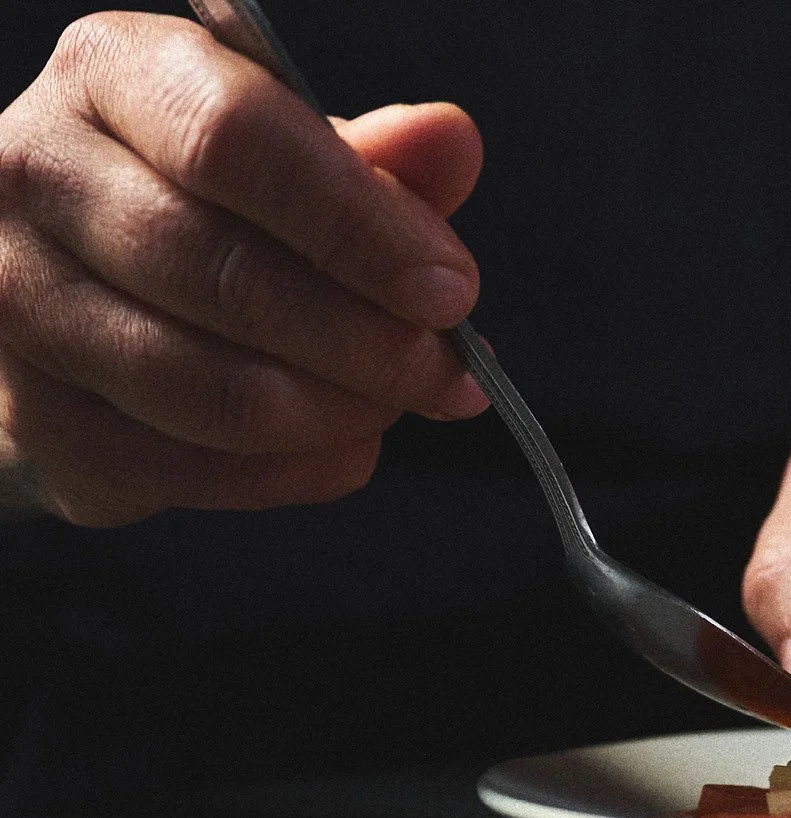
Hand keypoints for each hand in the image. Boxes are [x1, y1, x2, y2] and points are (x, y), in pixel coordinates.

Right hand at [0, 12, 486, 525]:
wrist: (90, 291)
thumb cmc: (217, 209)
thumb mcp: (302, 162)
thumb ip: (379, 159)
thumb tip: (449, 140)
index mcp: (115, 77)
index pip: (237, 139)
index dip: (360, 225)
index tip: (451, 290)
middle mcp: (36, 176)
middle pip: (224, 274)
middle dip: (368, 340)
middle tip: (449, 373)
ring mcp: (15, 301)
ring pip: (206, 388)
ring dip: (336, 412)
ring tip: (398, 404)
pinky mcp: (31, 415)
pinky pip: (186, 466)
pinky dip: (294, 471)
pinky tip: (346, 447)